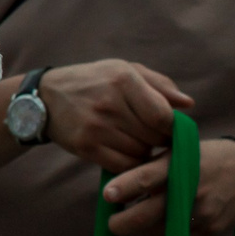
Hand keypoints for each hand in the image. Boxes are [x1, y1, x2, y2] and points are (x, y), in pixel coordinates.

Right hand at [37, 60, 194, 171]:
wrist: (45, 96)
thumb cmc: (93, 81)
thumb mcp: (123, 70)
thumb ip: (159, 84)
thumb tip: (189, 104)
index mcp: (123, 78)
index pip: (163, 114)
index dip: (172, 126)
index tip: (170, 128)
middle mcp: (110, 102)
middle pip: (154, 136)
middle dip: (159, 140)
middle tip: (153, 136)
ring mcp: (96, 126)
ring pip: (140, 153)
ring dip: (144, 152)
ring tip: (136, 141)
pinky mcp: (86, 146)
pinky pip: (122, 165)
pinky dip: (129, 163)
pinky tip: (124, 151)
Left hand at [100, 133, 234, 235]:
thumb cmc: (205, 157)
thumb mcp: (180, 150)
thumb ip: (152, 164)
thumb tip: (114, 181)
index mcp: (179, 164)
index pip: (146, 177)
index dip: (124, 187)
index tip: (106, 195)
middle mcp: (190, 190)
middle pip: (148, 215)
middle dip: (123, 223)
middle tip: (112, 223)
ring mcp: (202, 214)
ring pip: (159, 232)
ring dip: (143, 230)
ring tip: (138, 218)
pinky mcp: (211, 232)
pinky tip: (162, 225)